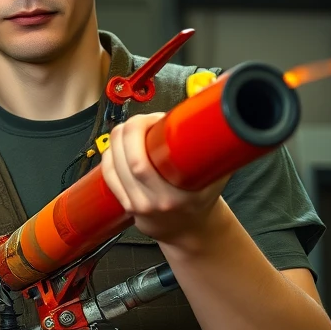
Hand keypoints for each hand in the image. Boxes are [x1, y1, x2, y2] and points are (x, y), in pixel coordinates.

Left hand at [101, 112, 228, 243]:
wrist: (191, 230)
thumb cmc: (204, 198)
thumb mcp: (217, 174)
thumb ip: (221, 142)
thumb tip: (221, 99)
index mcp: (178, 196)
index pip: (141, 164)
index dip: (140, 132)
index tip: (155, 118)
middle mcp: (154, 202)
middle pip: (127, 161)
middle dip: (129, 131)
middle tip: (141, 121)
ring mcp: (138, 205)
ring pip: (113, 167)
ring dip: (116, 141)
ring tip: (130, 129)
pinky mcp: (126, 205)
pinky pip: (108, 176)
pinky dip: (109, 156)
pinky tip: (116, 145)